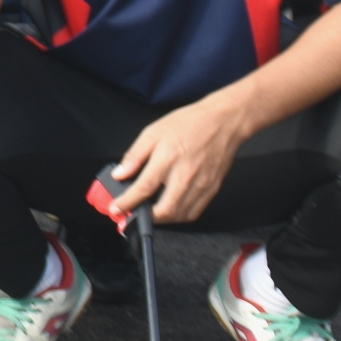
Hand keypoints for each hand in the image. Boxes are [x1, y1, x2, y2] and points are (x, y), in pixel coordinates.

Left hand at [111, 95, 253, 223]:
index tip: (117, 209)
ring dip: (162, 219)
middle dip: (146, 218)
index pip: (144, 188)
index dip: (128, 203)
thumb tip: (120, 174)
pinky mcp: (212, 188)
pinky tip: (171, 208)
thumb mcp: (153, 132)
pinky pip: (195, 212)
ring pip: (180, 215)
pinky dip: (180, 216)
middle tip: (134, 215)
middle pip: (165, 210)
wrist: (223, 121)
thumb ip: (134, 156)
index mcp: (168, 158)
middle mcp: (186, 174)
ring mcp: (202, 184)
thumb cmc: (189, 124)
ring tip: (151, 212)